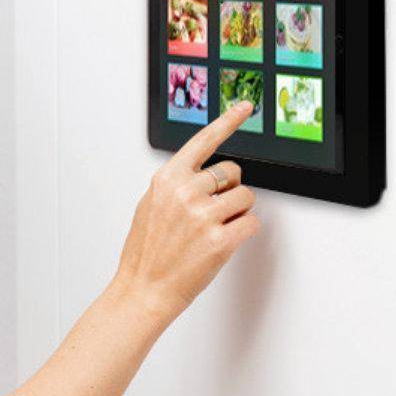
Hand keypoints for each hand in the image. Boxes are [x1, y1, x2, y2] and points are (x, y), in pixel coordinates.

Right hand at [115, 100, 260, 321]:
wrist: (143, 288)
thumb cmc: (145, 251)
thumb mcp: (150, 206)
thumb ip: (174, 185)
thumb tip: (200, 175)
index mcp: (167, 179)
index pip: (204, 140)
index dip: (228, 121)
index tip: (244, 107)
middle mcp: (185, 192)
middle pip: (233, 172)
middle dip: (230, 189)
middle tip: (214, 210)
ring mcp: (203, 216)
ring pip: (246, 197)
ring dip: (238, 212)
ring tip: (215, 229)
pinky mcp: (221, 240)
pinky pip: (252, 223)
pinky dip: (244, 231)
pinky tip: (224, 240)